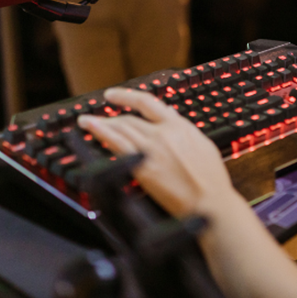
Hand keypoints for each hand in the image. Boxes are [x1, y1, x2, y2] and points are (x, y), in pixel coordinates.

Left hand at [77, 87, 237, 218]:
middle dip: (110, 116)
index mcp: (179, 126)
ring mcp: (151, 149)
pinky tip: (91, 130)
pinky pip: (117, 146)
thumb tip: (171, 118)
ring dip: (99, 122)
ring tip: (85, 120)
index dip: (126, 96)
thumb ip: (183, 130)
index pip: (147, 102)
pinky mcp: (142, 167)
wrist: (210, 202)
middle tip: (96, 117)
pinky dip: (101, 134)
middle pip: (129, 118)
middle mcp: (162, 133)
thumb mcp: (202, 145)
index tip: (113, 95)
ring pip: (120, 129)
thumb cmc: (211, 180)